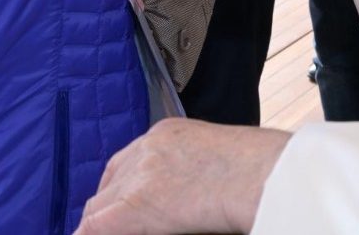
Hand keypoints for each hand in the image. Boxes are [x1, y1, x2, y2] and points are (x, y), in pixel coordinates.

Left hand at [76, 118, 289, 234]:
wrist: (263, 175)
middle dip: (109, 205)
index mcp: (168, 134)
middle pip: (109, 182)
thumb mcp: (225, 158)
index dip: (123, 187)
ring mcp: (137, 177)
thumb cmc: (263, 169)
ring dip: (104, 223)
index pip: (129, 161)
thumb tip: (199, 190)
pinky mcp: (132, 207)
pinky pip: (95, 227)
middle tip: (112, 225)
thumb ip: (196, 169)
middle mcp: (146, 149)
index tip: (128, 202)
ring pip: (98, 207)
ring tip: (108, 232)